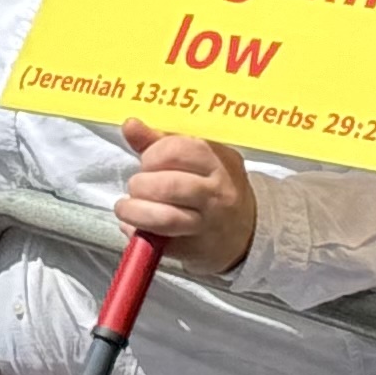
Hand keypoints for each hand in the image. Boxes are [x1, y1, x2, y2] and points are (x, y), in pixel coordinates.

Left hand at [117, 120, 260, 274]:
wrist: (248, 229)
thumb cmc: (212, 184)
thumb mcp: (196, 156)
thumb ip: (161, 140)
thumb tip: (130, 125)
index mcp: (218, 161)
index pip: (178, 150)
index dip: (152, 155)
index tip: (147, 162)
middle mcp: (218, 192)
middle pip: (168, 186)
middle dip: (140, 184)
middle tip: (137, 186)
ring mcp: (209, 223)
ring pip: (165, 218)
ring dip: (135, 211)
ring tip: (127, 208)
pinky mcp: (198, 249)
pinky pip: (163, 242)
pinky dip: (140, 233)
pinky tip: (137, 227)